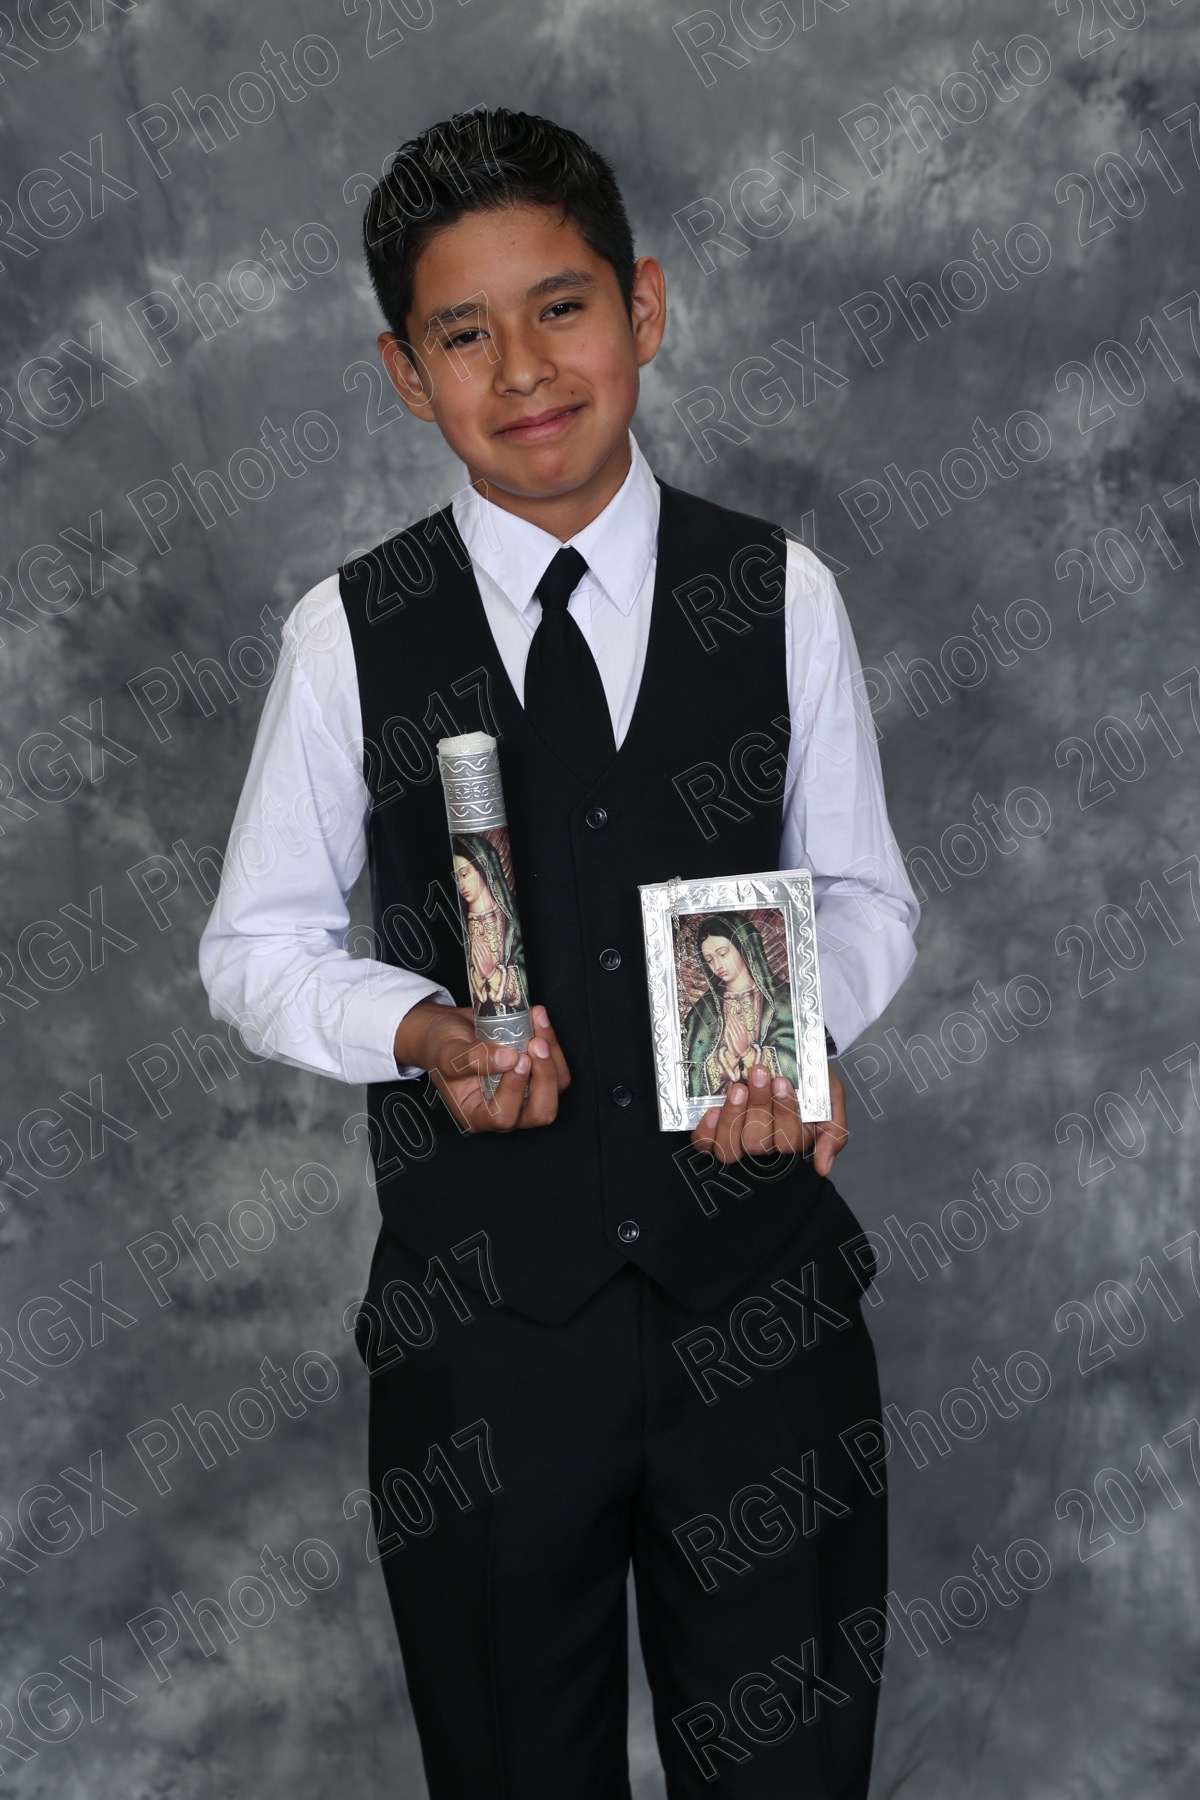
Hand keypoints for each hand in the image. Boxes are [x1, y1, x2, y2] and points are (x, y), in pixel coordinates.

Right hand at [395, 1000, 569, 1131]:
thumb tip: (509, 1059)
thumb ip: (474, 1059)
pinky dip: (553, 1043)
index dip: (514, 1089)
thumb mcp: (449, 1053)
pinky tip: (539, 1019)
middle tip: (536, 1044)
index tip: (516, 1057)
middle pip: (541, 1112)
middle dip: (545, 1077)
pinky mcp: (536, 1076)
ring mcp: (524, 1095)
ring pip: (555, 1087)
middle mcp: (506, 1111)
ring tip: (537, 1021)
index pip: (504, 1116)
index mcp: (478, 1116)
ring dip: (552, 1054)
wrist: (450, 1031)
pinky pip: (557, 1067)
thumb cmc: (442, 1048)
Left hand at [691, 1062, 848, 1174]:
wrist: (784, 1048)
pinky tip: (712, 1110)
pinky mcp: (713, 1130)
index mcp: (792, 1138)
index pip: (789, 1142)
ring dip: (733, 1118)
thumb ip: (833, 1131)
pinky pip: (705, 1144)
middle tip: (760, 1073)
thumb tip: (822, 1168)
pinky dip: (707, 1131)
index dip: (784, 1114)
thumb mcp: (829, 1096)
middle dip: (759, 1107)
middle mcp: (764, 1143)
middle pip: (758, 1144)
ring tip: (737, 1088)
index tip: (782, 1082)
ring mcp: (736, 1138)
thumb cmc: (807, 1075)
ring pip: (730, 1149)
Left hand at [726, 1012, 750, 1058]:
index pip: (740, 1024)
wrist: (744, 1050)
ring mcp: (738, 1035)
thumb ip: (742, 1030)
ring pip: (734, 1027)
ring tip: (728, 1018)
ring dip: (731, 1022)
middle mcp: (742, 1032)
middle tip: (730, 1015)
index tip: (734, 1016)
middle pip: (736, 1024)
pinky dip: (729, 1028)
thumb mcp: (745, 1036)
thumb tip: (741, 1025)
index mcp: (744, 1031)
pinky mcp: (735, 1038)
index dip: (736, 1019)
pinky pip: (731, 1032)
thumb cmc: (744, 1043)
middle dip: (733, 1019)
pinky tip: (727, 1025)